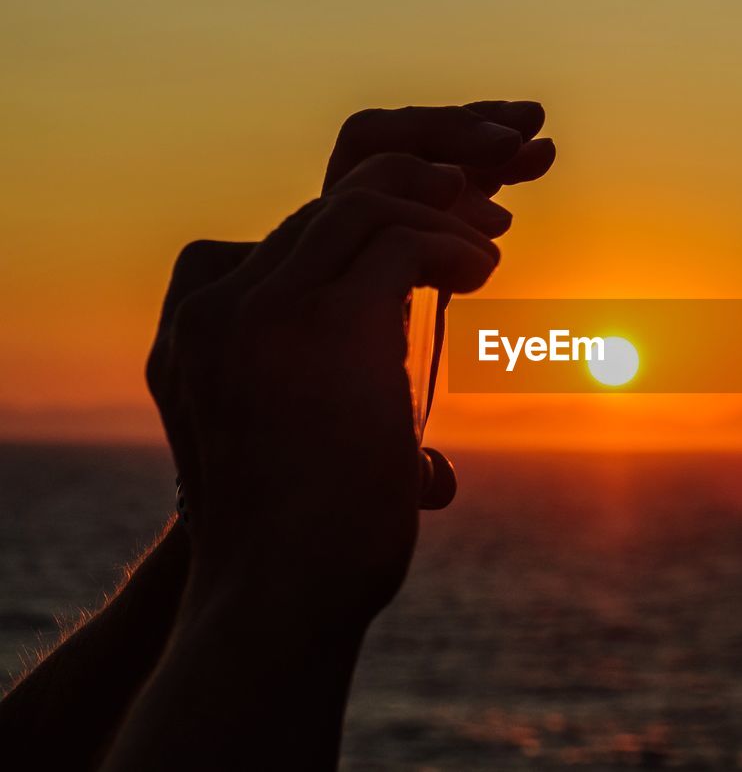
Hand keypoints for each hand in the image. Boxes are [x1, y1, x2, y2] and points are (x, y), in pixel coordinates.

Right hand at [145, 103, 553, 624]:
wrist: (275, 597)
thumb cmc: (304, 550)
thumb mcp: (316, 465)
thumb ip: (355, 446)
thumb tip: (440, 476)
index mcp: (206, 323)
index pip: (298, 228)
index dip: (377, 214)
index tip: (440, 227)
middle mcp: (221, 300)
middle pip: (331, 196)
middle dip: (420, 187)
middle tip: (485, 212)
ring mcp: (264, 307)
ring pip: (366, 201)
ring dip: (443, 211)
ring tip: (492, 242)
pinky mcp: (325, 324)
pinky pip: (402, 241)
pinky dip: (453, 247)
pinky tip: (483, 274)